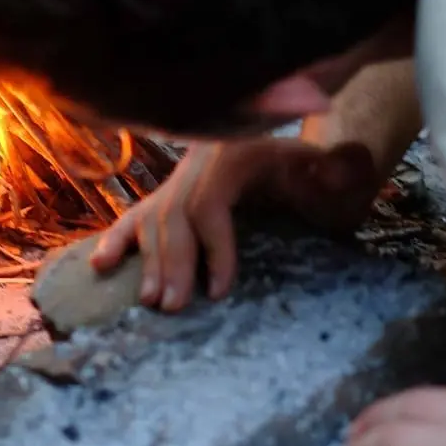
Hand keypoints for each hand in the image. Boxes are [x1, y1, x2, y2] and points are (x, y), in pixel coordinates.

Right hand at [90, 135, 381, 311]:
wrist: (281, 138)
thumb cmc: (305, 162)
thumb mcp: (324, 160)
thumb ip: (339, 165)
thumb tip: (346, 164)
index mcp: (228, 156)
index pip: (209, 205)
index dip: (212, 248)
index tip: (219, 290)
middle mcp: (194, 167)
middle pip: (175, 217)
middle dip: (173, 263)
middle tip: (173, 307)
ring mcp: (175, 181)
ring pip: (152, 220)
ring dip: (149, 262)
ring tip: (152, 302)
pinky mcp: (164, 195)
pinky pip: (134, 217)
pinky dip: (116, 242)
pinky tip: (100, 267)